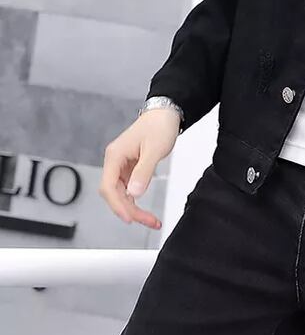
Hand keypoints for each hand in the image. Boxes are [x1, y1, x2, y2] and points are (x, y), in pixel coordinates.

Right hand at [98, 107, 180, 227]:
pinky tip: (144, 208)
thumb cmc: (159, 125)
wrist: (166, 113)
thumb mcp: (154, 150)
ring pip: (120, 193)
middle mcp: (114, 161)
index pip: (108, 187)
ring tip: (150, 219)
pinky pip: (127, 188)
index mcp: (115, 156)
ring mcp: (121, 164)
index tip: (130, 218)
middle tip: (148, 221)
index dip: (117, 205)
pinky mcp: (129, 166)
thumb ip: (144, 172)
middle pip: (113, 193)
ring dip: (132, 207)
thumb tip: (134, 193)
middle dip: (128, 210)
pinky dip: (135, 199)